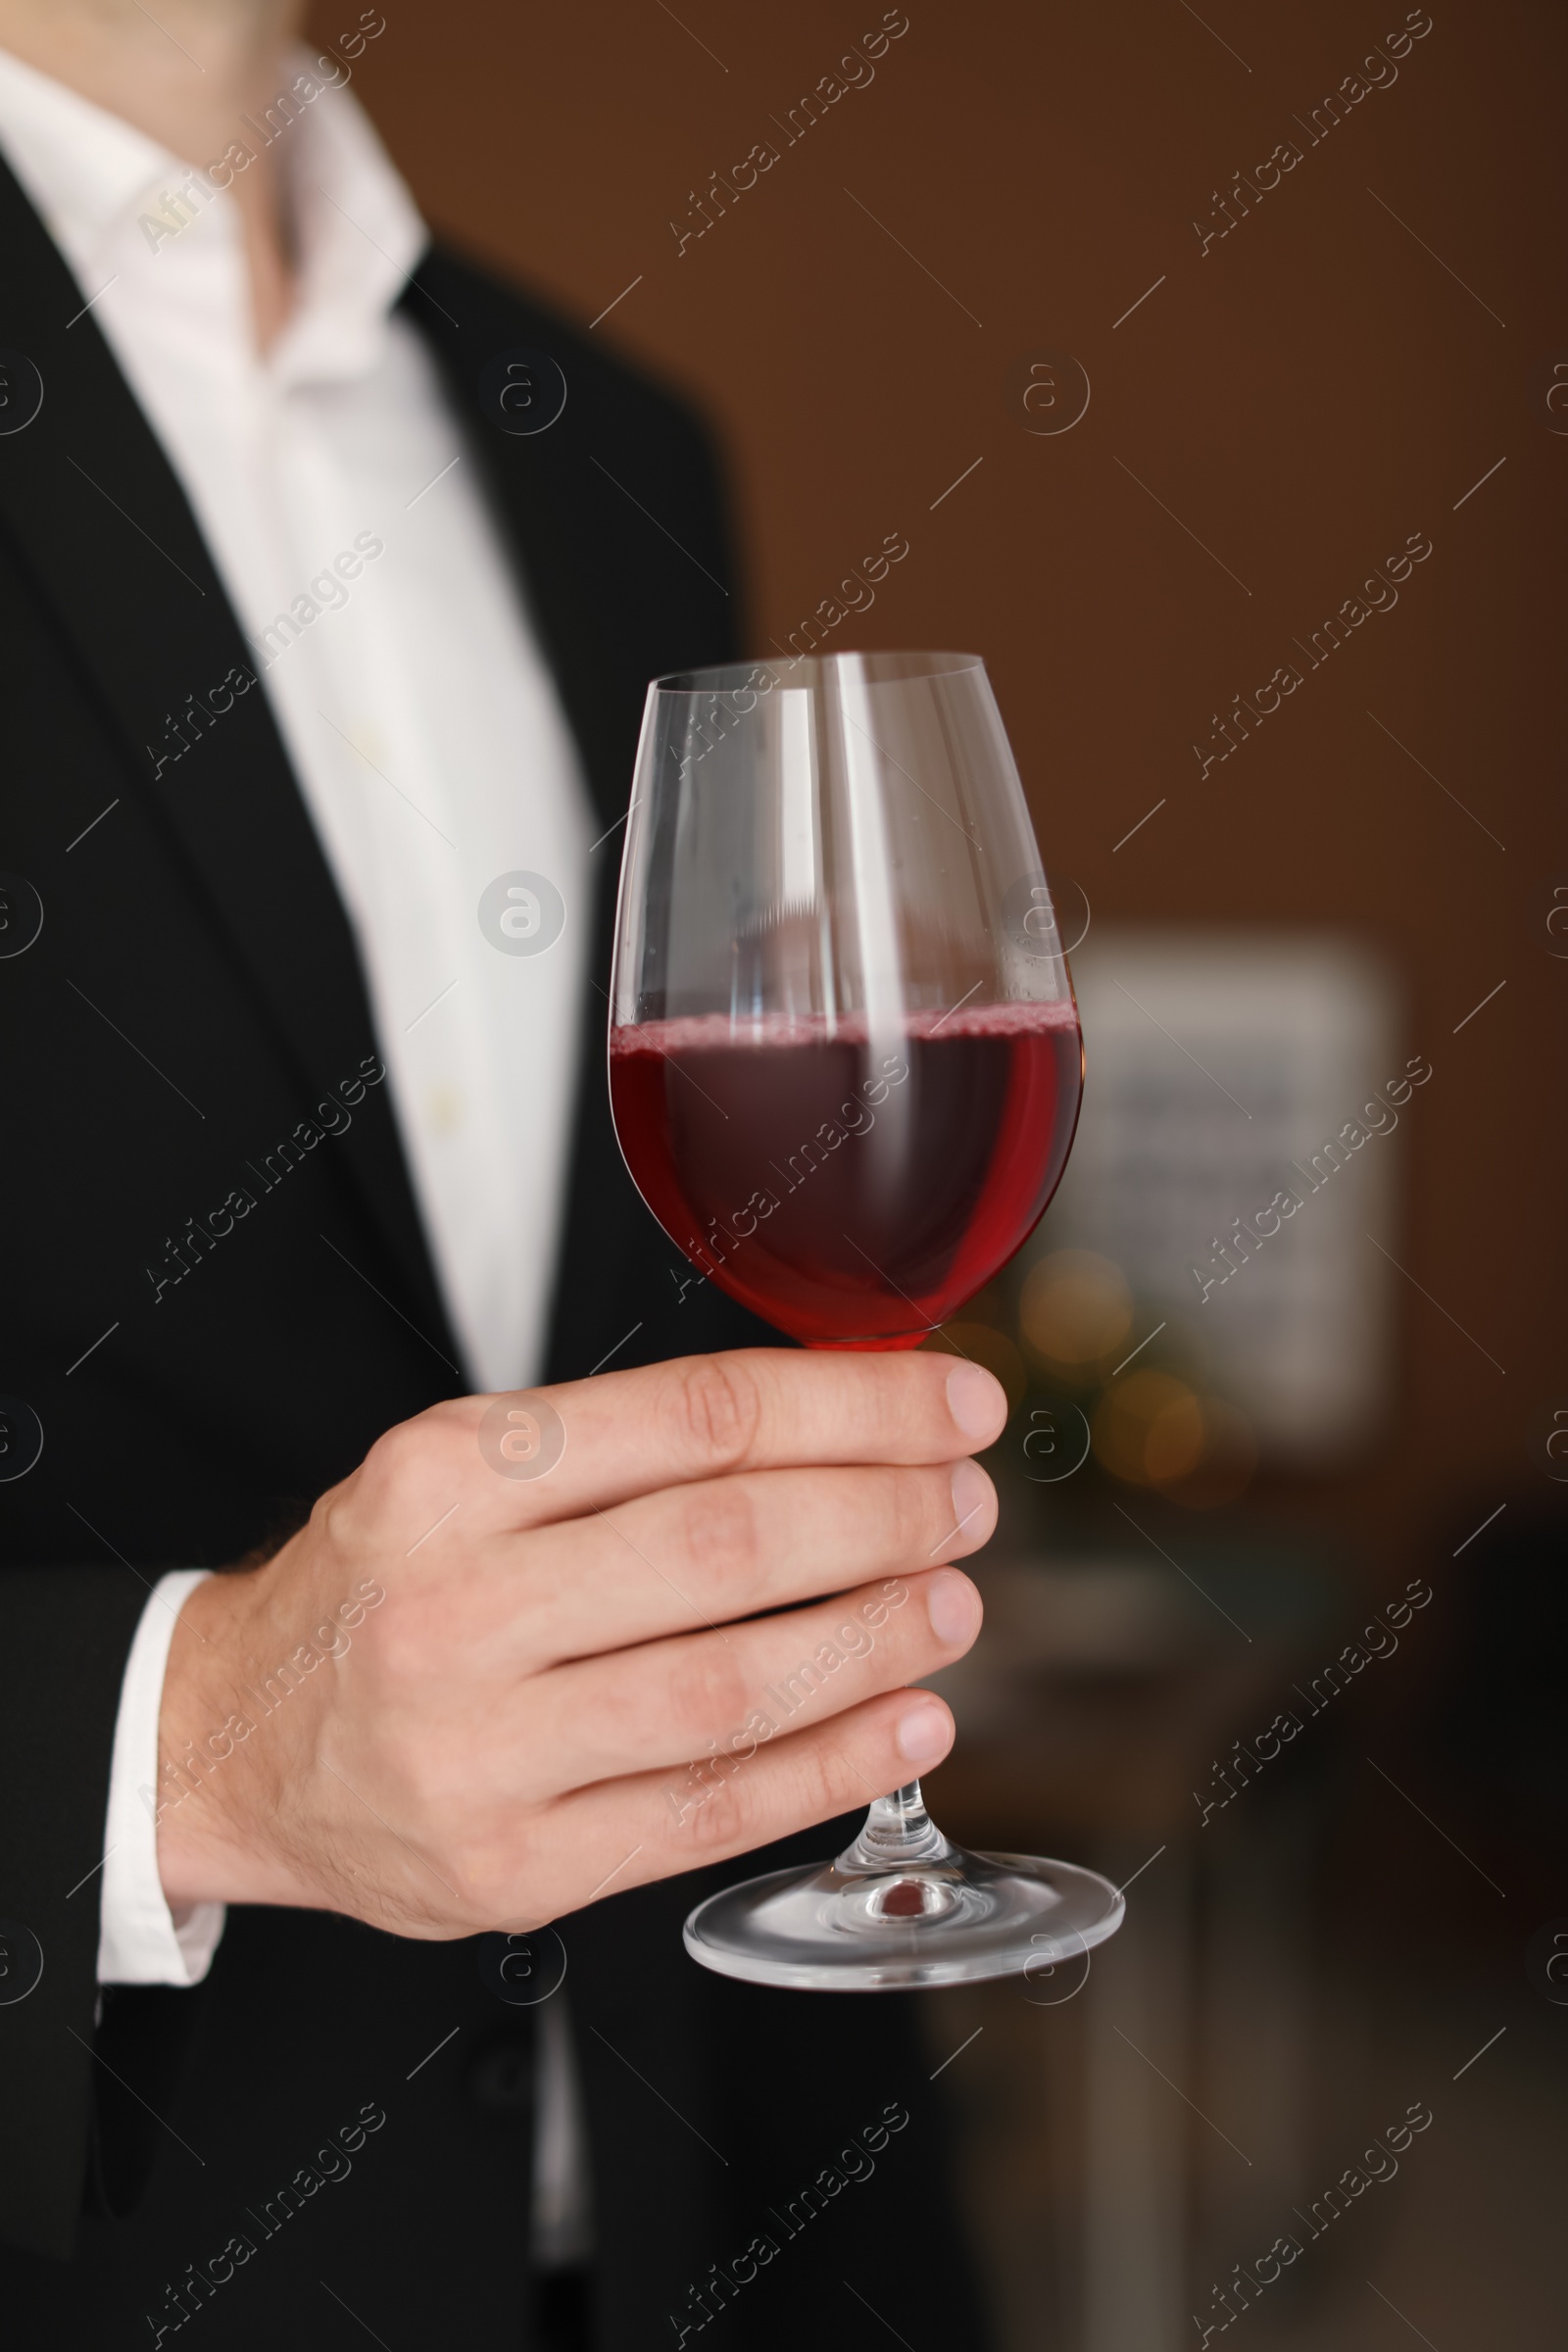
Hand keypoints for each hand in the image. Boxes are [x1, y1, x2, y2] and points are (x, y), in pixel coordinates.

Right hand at [155, 1350, 1004, 1936]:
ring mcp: (481, 1747)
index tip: (949, 1404)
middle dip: (883, 1516)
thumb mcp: (461, 1467)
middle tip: (965, 1505)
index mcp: (451, 1474)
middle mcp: (457, 1604)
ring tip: (951, 1605)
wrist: (231, 1742)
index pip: (697, 1418)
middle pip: (727, 1546)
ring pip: (732, 1688)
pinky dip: (831, 1767)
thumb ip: (629, 1446)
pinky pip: (708, 1813)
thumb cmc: (378, 1586)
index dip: (854, 1406)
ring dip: (873, 1640)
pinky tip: (905, 1723)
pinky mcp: (511, 1866)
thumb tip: (844, 1416)